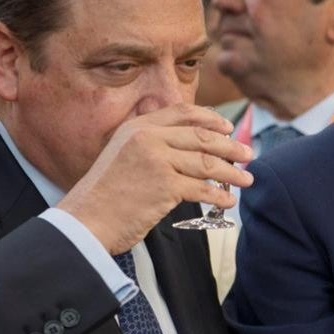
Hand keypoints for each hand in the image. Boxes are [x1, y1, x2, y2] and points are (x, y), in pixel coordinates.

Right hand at [57, 104, 253, 254]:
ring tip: (247, 179)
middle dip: (230, 146)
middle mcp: (147, 138)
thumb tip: (191, 146)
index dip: (210, 118)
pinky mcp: (165, 186)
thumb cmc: (106, 194)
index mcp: (137, 127)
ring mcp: (157, 161)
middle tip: (248, 154)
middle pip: (202, 137)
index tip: (227, 127)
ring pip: (207, 163)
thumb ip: (151, 144)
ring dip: (232, 173)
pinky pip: (203, 189)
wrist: (85, 220)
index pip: (182, 113)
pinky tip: (228, 201)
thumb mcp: (123, 155)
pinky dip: (219, 196)